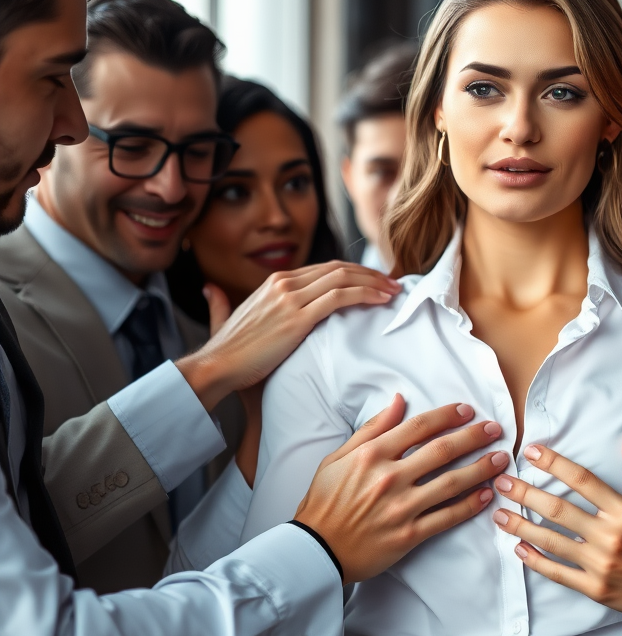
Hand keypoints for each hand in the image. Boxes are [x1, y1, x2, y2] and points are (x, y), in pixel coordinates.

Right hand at [177, 261, 400, 411]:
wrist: (215, 367)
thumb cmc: (227, 353)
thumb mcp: (226, 319)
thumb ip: (222, 304)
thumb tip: (212, 291)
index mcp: (274, 283)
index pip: (325, 269)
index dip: (354, 273)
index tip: (374, 281)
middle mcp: (283, 284)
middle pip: (338, 269)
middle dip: (370, 274)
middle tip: (392, 284)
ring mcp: (290, 299)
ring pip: (343, 278)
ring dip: (374, 282)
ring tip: (393, 292)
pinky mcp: (297, 318)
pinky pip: (339, 298)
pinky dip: (365, 295)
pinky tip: (381, 300)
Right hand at [294, 395, 505, 583]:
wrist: (315, 549)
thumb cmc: (325, 501)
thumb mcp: (338, 457)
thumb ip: (371, 429)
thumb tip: (398, 401)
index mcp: (372, 455)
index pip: (419, 427)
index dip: (447, 416)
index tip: (467, 411)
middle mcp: (389, 478)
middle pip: (442, 451)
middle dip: (473, 437)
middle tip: (494, 429)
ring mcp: (401, 508)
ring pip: (451, 483)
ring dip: (481, 468)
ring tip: (501, 458)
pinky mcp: (408, 535)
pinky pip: (447, 517)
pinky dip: (470, 505)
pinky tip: (487, 494)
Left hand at [492, 438, 621, 635]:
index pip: (583, 481)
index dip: (555, 464)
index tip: (532, 452)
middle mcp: (610, 537)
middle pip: (558, 510)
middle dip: (525, 493)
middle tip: (502, 481)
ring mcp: (600, 565)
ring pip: (551, 541)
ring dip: (521, 525)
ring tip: (498, 513)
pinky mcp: (595, 588)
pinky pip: (558, 573)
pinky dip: (536, 560)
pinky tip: (519, 547)